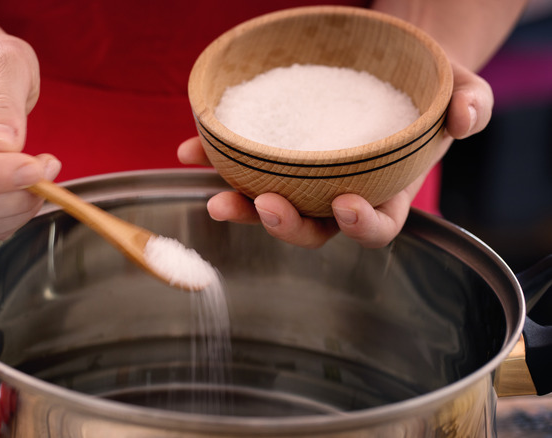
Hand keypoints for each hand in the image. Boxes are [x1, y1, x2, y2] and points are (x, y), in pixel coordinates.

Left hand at [178, 60, 492, 247]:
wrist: (393, 65)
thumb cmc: (430, 88)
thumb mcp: (462, 89)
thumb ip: (470, 104)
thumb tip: (464, 116)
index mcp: (387, 191)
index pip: (375, 227)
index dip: (360, 226)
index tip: (344, 206)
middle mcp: (341, 194)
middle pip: (312, 228)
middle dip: (286, 225)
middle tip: (265, 205)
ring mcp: (305, 179)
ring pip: (270, 207)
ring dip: (241, 206)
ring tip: (214, 194)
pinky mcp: (277, 157)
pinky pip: (245, 167)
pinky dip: (215, 161)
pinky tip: (190, 151)